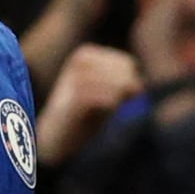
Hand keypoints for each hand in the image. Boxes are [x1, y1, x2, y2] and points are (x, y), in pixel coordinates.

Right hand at [35, 41, 143, 167]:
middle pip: (125, 71)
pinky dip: (111, 108)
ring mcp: (77, 76)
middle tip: (108, 107)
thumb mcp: (103, 92)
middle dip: (125, 92)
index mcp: (85, 54)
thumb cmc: (82, 117)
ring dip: (117, 102)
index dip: (130, 83)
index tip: (116, 100)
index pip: (126, 63)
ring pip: (120, 84)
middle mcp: (80, 60)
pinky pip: (111, 99)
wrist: (54, 139)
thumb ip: (122, 83)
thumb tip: (140, 86)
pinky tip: (98, 115)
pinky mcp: (77, 95)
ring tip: (99, 111)